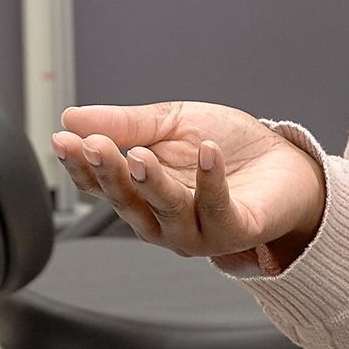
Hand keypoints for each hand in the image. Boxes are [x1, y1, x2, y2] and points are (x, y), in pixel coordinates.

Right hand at [50, 102, 325, 273]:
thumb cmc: (227, 147)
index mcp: (142, 193)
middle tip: (94, 146)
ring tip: (140, 154)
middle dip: (108, 173)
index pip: (100, 184)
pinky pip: (218, 208)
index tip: (63, 140)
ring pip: (166, 211)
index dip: (80, 165)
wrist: (285, 164)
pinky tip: (207, 152)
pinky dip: (211, 181)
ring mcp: (197, 230)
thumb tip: (72, 117)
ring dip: (151, 183)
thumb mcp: (170, 123)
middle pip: (127, 201)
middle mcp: (163, 219)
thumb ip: (125, 123)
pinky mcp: (234, 230)